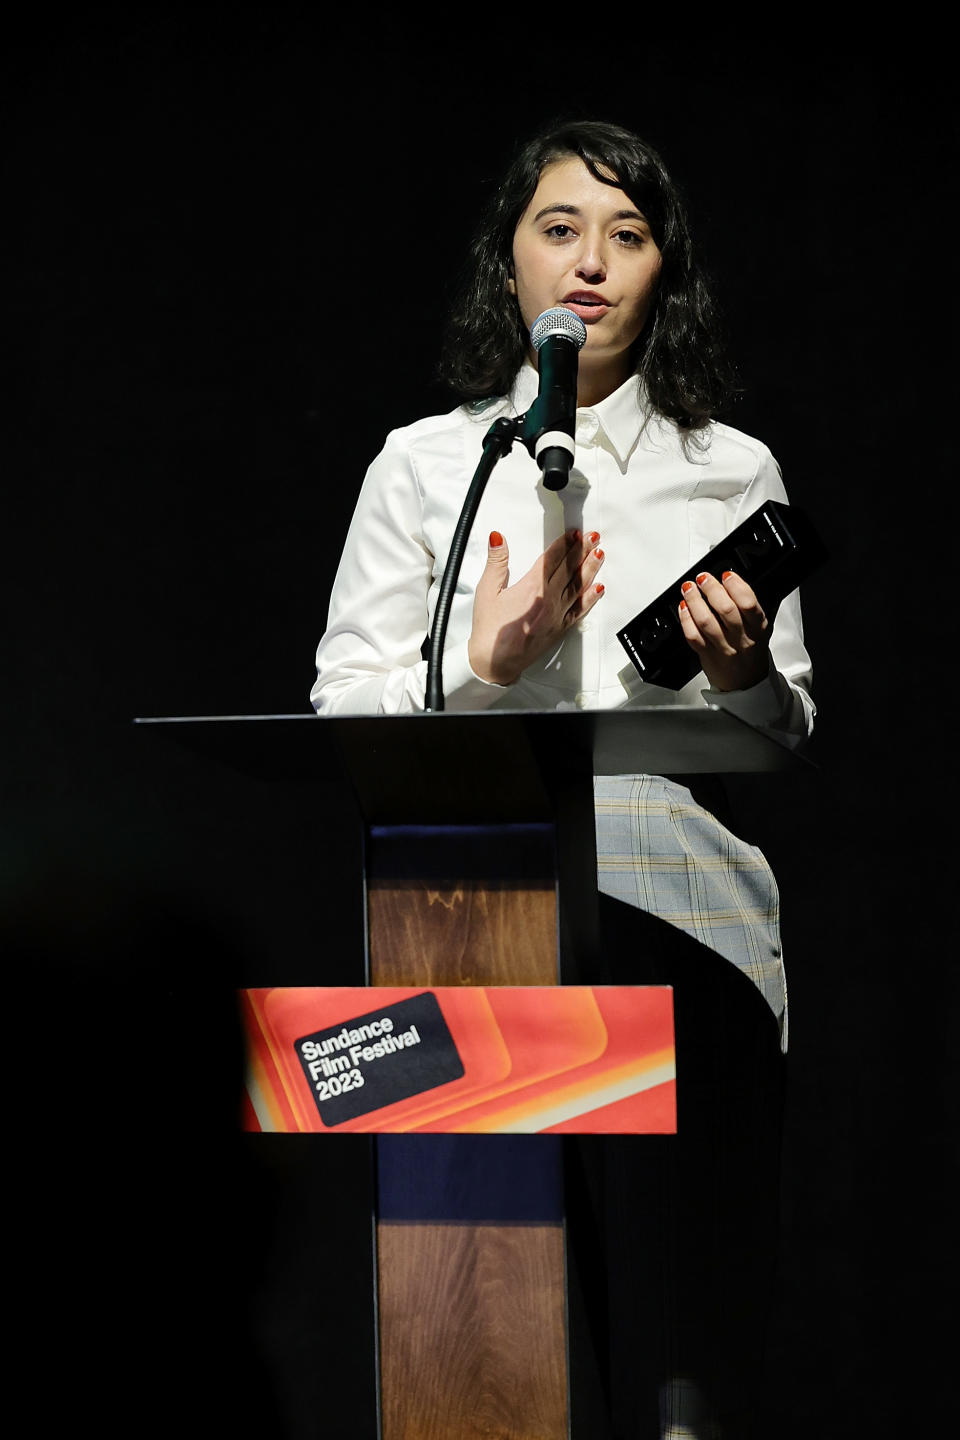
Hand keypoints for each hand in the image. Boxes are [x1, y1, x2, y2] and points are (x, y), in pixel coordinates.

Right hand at [468, 529, 604, 685]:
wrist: (495, 661)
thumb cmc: (489, 630)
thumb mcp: (486, 591)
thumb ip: (496, 562)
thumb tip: (498, 538)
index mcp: (531, 588)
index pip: (552, 559)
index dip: (564, 544)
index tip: (574, 533)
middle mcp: (548, 601)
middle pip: (568, 569)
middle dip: (582, 550)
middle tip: (593, 537)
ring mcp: (557, 615)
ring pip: (578, 586)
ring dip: (590, 569)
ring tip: (599, 554)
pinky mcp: (560, 628)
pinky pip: (580, 610)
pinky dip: (591, 598)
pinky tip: (598, 588)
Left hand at [678, 569, 770, 691]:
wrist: (746, 682)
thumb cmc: (751, 651)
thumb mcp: (760, 628)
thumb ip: (749, 607)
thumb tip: (732, 581)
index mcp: (758, 628)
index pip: (749, 603)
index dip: (736, 585)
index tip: (726, 575)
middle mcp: (742, 639)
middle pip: (726, 609)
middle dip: (711, 588)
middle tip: (703, 578)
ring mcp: (723, 648)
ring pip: (706, 621)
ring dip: (694, 600)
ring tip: (689, 588)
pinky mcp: (707, 656)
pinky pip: (693, 636)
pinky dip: (685, 619)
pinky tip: (683, 608)